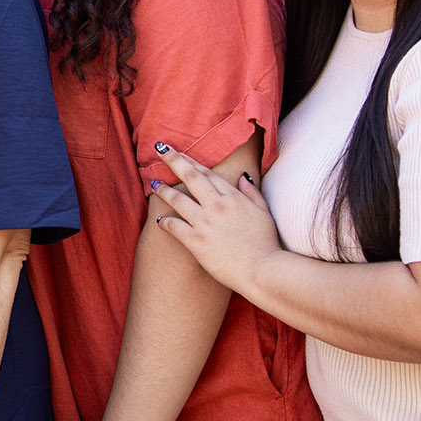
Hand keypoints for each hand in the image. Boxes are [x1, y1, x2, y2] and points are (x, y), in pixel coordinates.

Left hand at [149, 147, 281, 290]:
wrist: (263, 270)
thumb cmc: (267, 244)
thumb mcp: (264, 213)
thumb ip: (252, 193)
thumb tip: (242, 176)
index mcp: (233, 197)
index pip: (208, 173)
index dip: (191, 161)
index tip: (179, 154)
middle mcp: (217, 205)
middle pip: (190, 176)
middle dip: (173, 160)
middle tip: (159, 150)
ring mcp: (205, 222)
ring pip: (177, 199)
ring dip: (163, 190)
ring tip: (153, 185)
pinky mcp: (196, 241)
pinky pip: (174, 226)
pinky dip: (163, 222)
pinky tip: (158, 220)